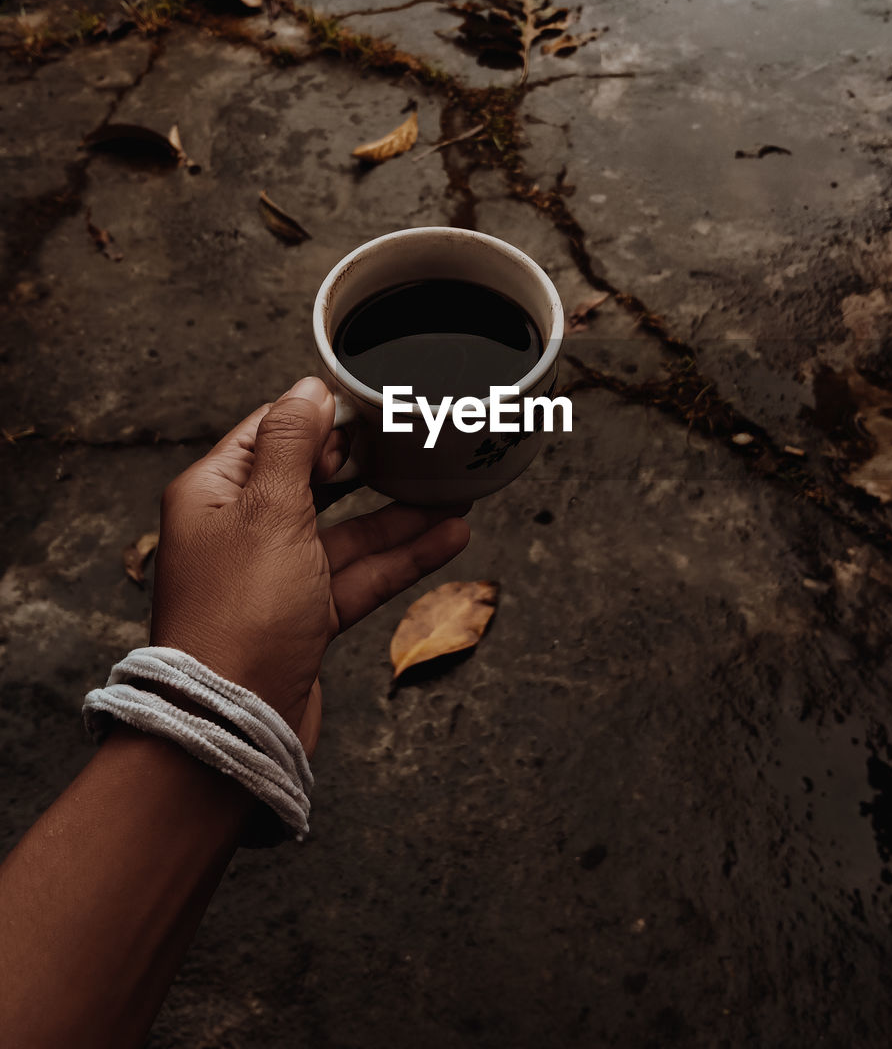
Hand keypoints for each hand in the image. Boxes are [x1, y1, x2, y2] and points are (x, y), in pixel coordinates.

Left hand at [150, 377, 469, 750]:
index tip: (371, 404)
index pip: (271, 433)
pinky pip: (360, 575)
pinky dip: (402, 558)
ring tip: (455, 494)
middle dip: (369, 465)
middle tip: (418, 442)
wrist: (232, 725)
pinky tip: (448, 539)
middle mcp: (241, 531)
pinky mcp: (305, 617)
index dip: (321, 416)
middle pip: (313, 482)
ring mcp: (275, 577)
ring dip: (400, 515)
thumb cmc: (238, 616)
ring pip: (347, 532)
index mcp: (214, 493)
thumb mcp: (268, 510)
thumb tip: (308, 390)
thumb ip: (292, 444)